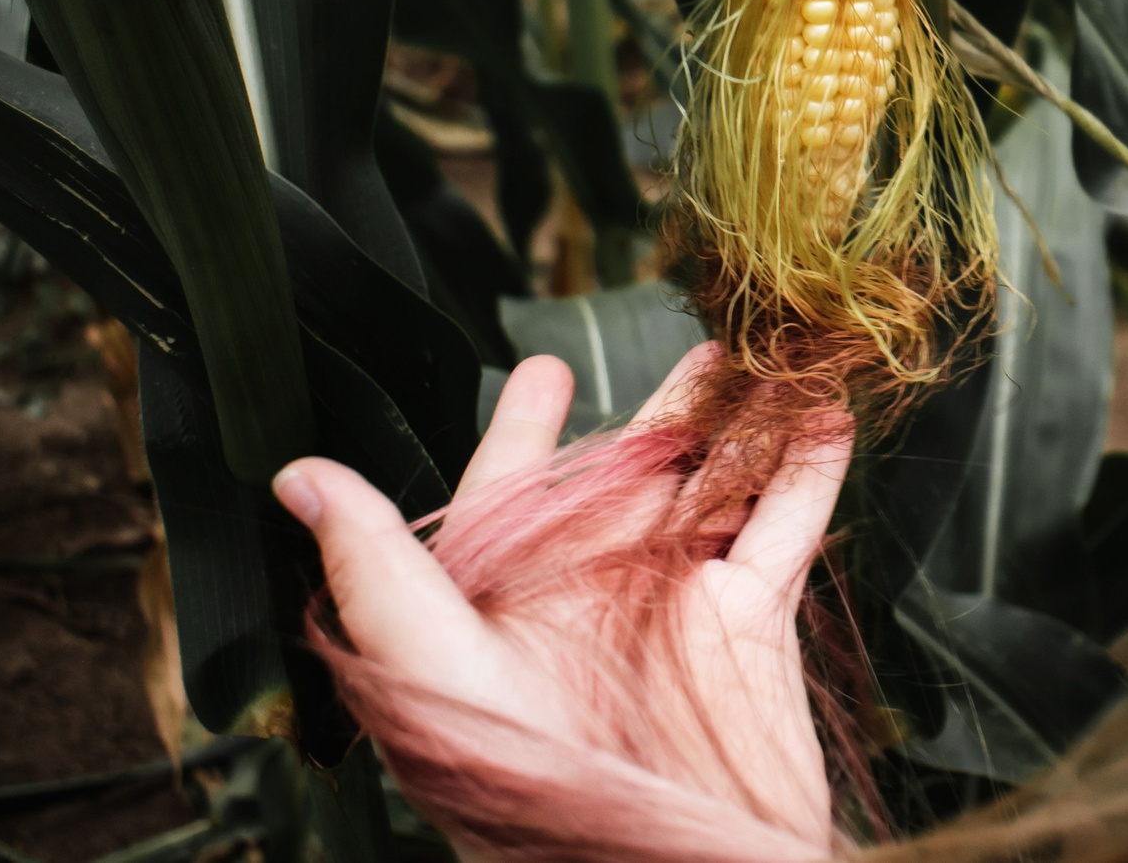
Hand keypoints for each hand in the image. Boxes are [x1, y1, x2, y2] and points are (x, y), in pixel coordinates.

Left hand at [272, 346, 848, 858]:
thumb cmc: (525, 787)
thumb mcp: (431, 669)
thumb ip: (375, 567)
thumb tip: (296, 476)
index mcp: (515, 599)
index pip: (516, 493)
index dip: (527, 432)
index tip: (545, 374)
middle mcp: (599, 591)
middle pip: (636, 472)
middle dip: (667, 406)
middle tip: (705, 340)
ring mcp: (682, 602)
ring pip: (717, 481)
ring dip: (745, 417)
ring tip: (770, 352)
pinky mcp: (753, 623)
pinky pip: (786, 524)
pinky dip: (812, 467)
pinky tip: (831, 415)